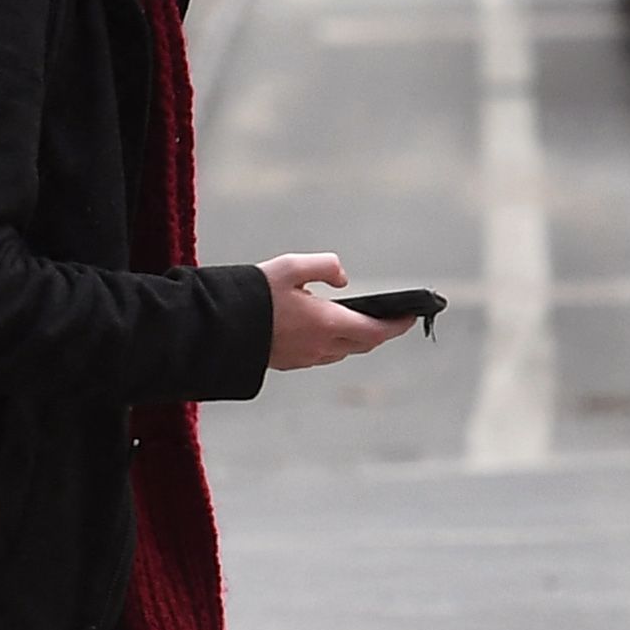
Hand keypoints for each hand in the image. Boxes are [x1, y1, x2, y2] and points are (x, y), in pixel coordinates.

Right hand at [263, 254, 395, 371]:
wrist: (220, 324)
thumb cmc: (253, 296)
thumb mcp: (292, 266)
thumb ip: (325, 266)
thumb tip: (342, 279)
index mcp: (326, 323)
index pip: (376, 331)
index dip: (397, 326)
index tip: (408, 317)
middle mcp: (319, 345)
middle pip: (364, 344)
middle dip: (381, 331)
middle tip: (391, 319)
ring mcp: (305, 357)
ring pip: (343, 351)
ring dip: (356, 339)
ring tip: (357, 321)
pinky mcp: (290, 363)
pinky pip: (322, 356)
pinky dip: (333, 344)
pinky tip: (324, 330)